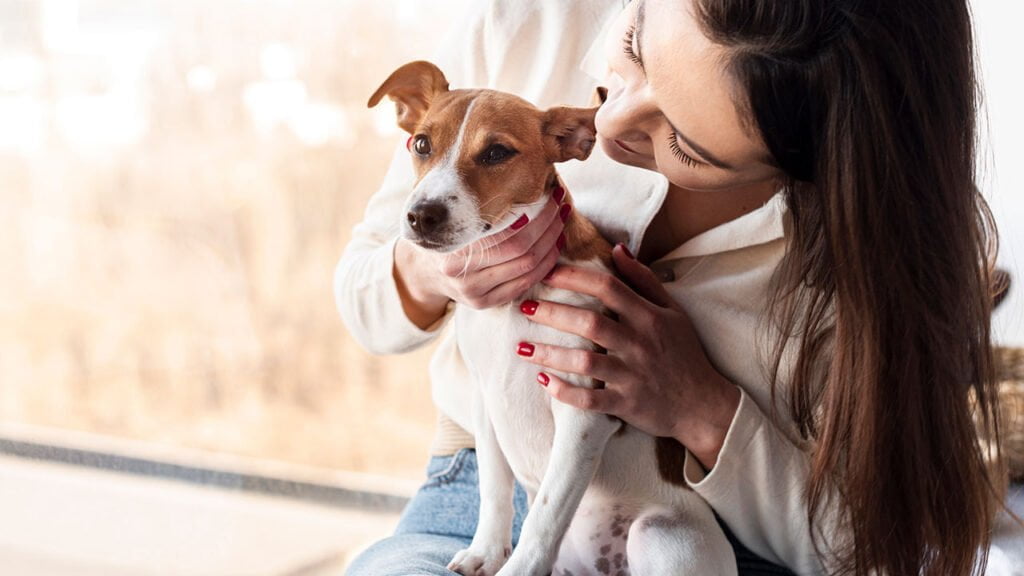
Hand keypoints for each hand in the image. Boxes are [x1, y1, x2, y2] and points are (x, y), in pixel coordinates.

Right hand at [394, 195, 566, 326]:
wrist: (422, 272)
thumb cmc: (442, 235)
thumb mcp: (451, 218)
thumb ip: (478, 208)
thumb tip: (522, 184)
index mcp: (456, 253)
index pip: (511, 235)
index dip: (537, 216)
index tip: (550, 195)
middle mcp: (465, 278)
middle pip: (524, 252)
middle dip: (549, 228)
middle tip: (560, 207)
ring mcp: (476, 295)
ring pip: (529, 270)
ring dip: (551, 246)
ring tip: (560, 224)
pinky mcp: (485, 304)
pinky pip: (525, 284)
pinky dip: (544, 265)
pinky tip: (551, 248)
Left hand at [516, 244, 740, 468]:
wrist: (704, 405)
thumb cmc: (685, 353)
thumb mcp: (672, 311)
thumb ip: (643, 280)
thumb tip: (617, 250)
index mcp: (649, 317)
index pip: (608, 288)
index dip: (574, 278)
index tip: (546, 272)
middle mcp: (640, 344)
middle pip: (590, 323)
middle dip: (553, 313)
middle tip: (525, 306)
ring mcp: (633, 376)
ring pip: (585, 362)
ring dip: (550, 354)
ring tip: (522, 347)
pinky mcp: (627, 404)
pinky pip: (590, 400)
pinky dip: (565, 392)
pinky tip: (543, 381)